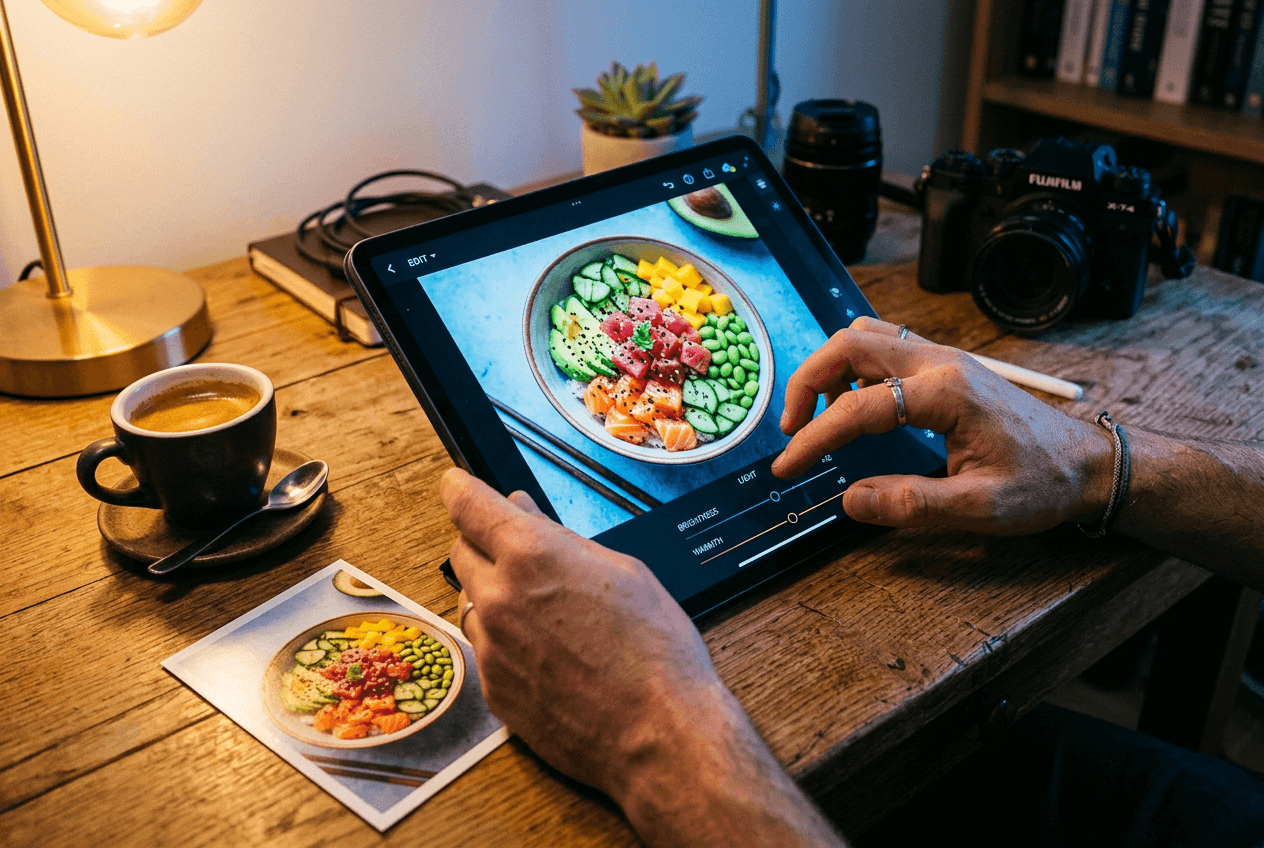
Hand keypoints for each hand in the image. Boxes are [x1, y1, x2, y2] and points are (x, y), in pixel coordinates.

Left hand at [440, 468, 720, 799]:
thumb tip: (523, 512)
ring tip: (543, 609)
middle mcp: (499, 599)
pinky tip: (546, 650)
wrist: (659, 735)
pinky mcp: (494, 690)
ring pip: (469, 602)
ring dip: (492, 595)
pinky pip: (485, 649)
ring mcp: (491, 649)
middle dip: (485, 544)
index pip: (466, 505)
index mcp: (531, 556)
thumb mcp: (621, 572)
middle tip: (520, 551)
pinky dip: (504, 640)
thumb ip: (560, 538)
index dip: (460, 488)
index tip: (458, 484)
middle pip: (461, 552)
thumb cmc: (655, 652)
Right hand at [771, 318, 1113, 534]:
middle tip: (791, 429)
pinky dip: (853, 368)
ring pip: (865, 335)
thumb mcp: (981, 509)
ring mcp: (944, 357)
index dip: (814, 437)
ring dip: (829, 367)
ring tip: (817, 415)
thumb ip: (912, 505)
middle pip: (850, 343)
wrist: (1089, 464)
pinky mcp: (946, 365)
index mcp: (947, 393)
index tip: (788, 465)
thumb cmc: (1043, 484)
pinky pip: (885, 346)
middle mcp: (941, 362)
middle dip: (807, 381)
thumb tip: (851, 501)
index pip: (858, 407)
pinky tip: (853, 405)